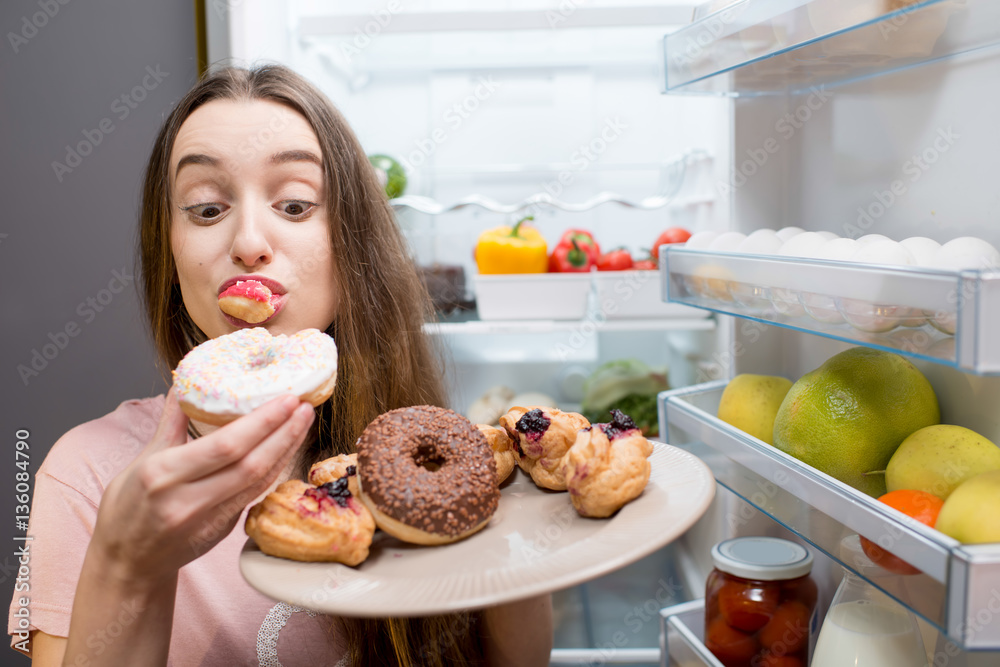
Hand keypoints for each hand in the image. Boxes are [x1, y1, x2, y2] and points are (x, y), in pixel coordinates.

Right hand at [92, 389, 314, 584]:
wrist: (127, 563)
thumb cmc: (127, 507)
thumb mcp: (142, 459)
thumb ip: (171, 422)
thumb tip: (186, 384)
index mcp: (162, 473)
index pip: (225, 446)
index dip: (262, 422)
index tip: (286, 399)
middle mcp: (186, 499)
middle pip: (249, 464)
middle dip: (283, 432)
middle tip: (305, 406)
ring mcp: (207, 519)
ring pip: (258, 481)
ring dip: (286, 450)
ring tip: (303, 422)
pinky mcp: (222, 531)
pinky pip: (255, 495)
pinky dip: (274, 470)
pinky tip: (287, 450)